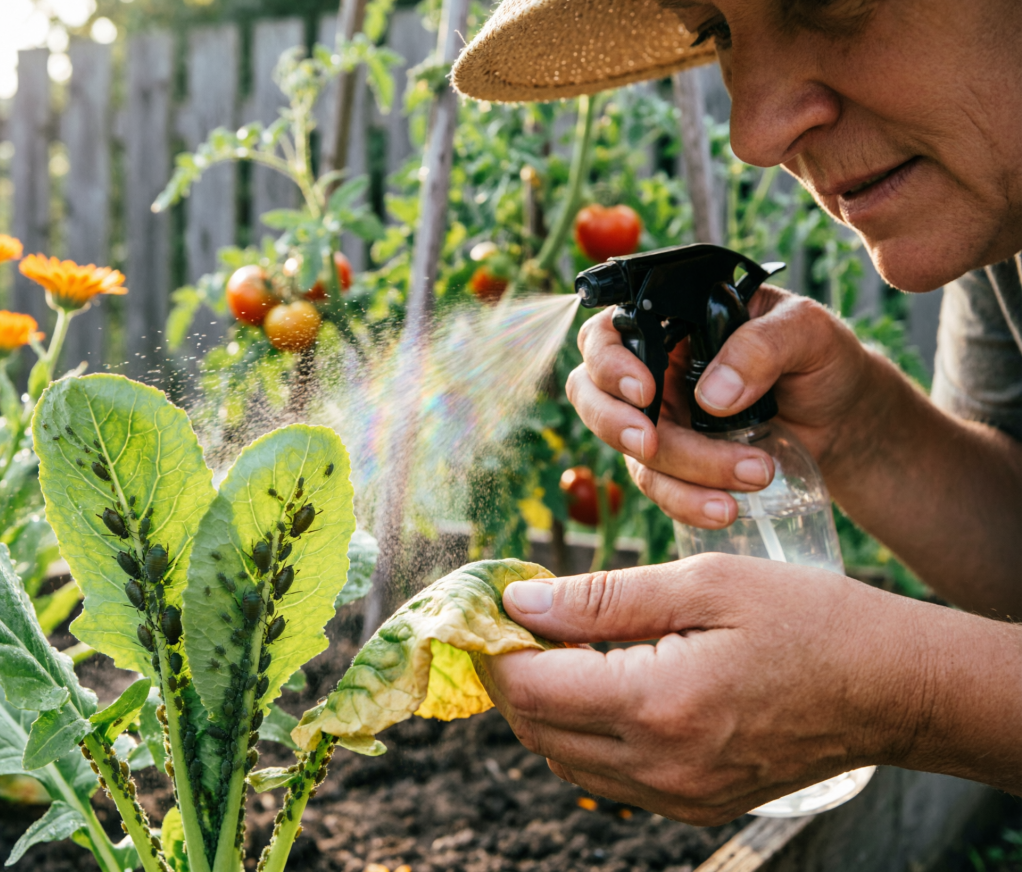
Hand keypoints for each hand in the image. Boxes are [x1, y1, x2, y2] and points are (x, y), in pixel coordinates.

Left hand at [478, 558, 934, 823]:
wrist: (892, 688)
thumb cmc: (806, 618)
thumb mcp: (704, 583)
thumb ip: (600, 598)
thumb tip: (518, 603)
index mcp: (658, 706)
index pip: (528, 688)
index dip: (497, 643)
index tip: (497, 601)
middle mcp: (660, 768)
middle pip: (534, 728)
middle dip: (513, 671)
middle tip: (528, 616)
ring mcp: (677, 798)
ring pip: (562, 757)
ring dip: (545, 703)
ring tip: (569, 644)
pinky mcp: (694, 807)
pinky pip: (606, 775)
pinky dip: (585, 731)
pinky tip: (608, 682)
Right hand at [566, 286, 877, 528]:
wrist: (844, 418)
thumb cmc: (822, 359)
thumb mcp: (807, 333)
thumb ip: (762, 347)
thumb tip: (712, 397)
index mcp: (671, 319)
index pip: (609, 333)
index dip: (610, 363)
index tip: (645, 391)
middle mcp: (652, 365)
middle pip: (592, 393)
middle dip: (615, 424)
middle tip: (650, 444)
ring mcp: (658, 416)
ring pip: (628, 447)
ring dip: (678, 471)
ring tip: (751, 475)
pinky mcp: (673, 462)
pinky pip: (658, 486)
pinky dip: (686, 502)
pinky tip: (726, 509)